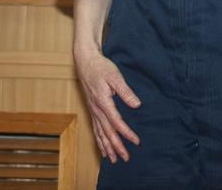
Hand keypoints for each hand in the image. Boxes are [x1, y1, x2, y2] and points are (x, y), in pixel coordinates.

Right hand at [74, 47, 140, 163]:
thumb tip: (136, 105)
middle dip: (117, 147)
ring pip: (99, 134)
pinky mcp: (93, 110)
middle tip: (125, 158)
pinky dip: (99, 141)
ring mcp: (93, 111)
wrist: (85, 62)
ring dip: (107, 147)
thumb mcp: (116, 76)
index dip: (126, 133)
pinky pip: (95, 129)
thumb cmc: (102, 67)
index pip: (116, 122)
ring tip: (114, 159)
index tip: (136, 141)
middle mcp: (97, 110)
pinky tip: (103, 148)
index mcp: (103, 102)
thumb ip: (126, 91)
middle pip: (107, 133)